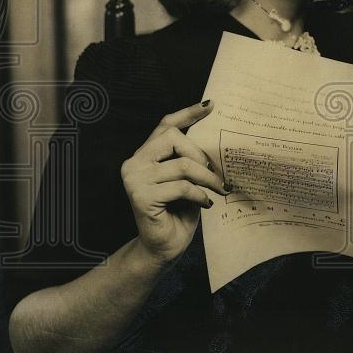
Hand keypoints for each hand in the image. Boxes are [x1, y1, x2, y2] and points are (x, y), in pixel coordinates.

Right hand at [119, 100, 226, 266]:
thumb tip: (215, 137)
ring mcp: (134, 179)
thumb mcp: (187, 179)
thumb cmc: (178, 211)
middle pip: (175, 138)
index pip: (165, 124)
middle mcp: (134, 162)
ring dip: (207, 178)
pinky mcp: (140, 197)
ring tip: (218, 189)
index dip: (187, 113)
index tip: (210, 105)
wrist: (164, 246)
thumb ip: (191, 158)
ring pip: (183, 164)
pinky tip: (205, 203)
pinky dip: (199, 194)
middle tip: (218, 174)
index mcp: (145, 154)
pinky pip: (181, 187)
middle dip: (202, 155)